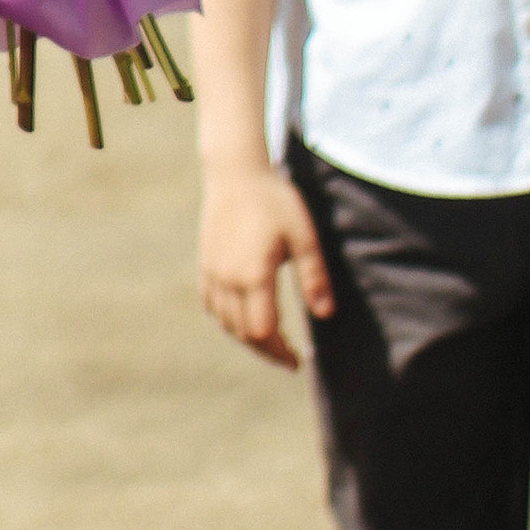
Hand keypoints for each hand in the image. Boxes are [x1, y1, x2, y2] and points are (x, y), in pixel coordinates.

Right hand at [200, 158, 332, 368]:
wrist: (237, 170)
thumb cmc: (275, 200)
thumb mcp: (304, 236)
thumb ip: (315, 277)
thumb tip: (325, 315)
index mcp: (254, 275)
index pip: (263, 332)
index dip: (280, 352)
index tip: (298, 359)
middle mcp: (228, 278)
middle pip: (243, 333)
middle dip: (266, 350)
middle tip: (288, 356)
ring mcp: (212, 270)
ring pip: (224, 321)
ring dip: (246, 337)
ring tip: (269, 340)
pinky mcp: (205, 261)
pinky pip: (210, 303)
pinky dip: (225, 319)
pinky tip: (241, 317)